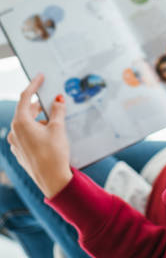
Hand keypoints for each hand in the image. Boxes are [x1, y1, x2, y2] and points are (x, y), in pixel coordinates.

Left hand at [8, 73, 72, 197]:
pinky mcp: (21, 153)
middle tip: (53, 101)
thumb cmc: (54, 154)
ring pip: (27, 124)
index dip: (34, 85)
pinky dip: (38, 130)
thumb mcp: (58, 128)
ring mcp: (16, 144)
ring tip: (56, 121)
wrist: (53, 181)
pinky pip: (28, 135)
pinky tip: (50, 134)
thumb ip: (57, 110)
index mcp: (21, 123)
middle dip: (40, 105)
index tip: (40, 77)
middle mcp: (15, 133)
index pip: (26, 98)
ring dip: (40, 119)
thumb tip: (58, 100)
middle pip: (26, 111)